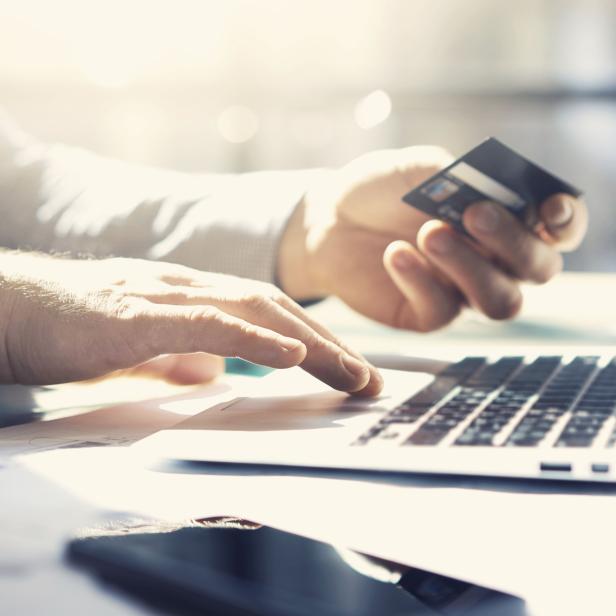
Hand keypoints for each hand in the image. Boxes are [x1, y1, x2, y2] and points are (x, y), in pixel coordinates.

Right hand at [0, 253, 381, 393]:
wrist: (10, 308)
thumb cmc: (71, 327)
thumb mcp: (140, 347)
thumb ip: (177, 355)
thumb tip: (211, 373)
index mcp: (191, 296)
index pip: (267, 313)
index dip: (313, 339)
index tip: (347, 369)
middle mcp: (188, 287)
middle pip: (275, 309)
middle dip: (328, 344)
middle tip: (368, 378)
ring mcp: (165, 296)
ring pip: (253, 310)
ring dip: (307, 342)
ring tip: (349, 371)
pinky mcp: (137, 315)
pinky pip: (205, 322)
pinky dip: (251, 338)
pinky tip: (287, 354)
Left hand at [278, 147, 587, 329]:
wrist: (327, 219)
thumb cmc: (379, 190)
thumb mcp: (416, 169)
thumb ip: (457, 177)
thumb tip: (492, 192)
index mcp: (504, 219)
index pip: (557, 229)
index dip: (565, 222)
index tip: (549, 208)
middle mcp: (493, 260)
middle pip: (538, 269)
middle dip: (513, 241)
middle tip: (474, 213)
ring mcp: (462, 291)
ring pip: (500, 300)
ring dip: (471, 267)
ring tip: (429, 233)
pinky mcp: (427, 314)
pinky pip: (443, 310)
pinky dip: (421, 280)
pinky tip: (395, 253)